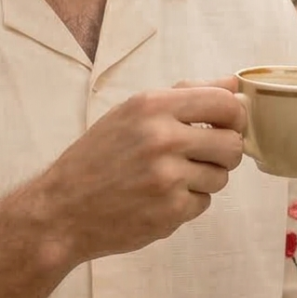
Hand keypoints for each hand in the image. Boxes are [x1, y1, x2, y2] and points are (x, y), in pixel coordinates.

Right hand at [40, 81, 245, 262]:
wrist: (61, 210)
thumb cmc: (96, 158)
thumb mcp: (130, 113)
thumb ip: (185, 96)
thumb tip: (233, 85)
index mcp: (152, 106)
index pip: (225, 103)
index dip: (235, 116)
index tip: (227, 125)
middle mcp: (162, 138)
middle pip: (232, 144)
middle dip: (224, 152)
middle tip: (202, 156)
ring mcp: (167, 178)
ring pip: (221, 177)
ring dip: (204, 179)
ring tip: (171, 178)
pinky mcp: (170, 212)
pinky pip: (203, 203)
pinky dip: (187, 202)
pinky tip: (159, 199)